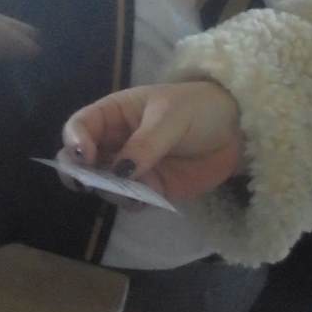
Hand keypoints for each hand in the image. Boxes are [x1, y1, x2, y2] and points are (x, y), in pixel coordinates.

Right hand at [60, 81, 244, 201]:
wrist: (237, 131)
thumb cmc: (200, 109)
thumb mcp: (172, 117)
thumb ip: (145, 143)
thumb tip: (119, 172)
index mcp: (114, 114)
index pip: (80, 126)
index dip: (74, 141)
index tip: (83, 156)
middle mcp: (115, 142)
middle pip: (78, 161)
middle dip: (77, 174)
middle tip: (87, 184)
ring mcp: (130, 169)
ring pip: (103, 186)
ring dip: (112, 191)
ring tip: (137, 187)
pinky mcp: (150, 189)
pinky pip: (131, 201)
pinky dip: (135, 202)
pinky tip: (152, 196)